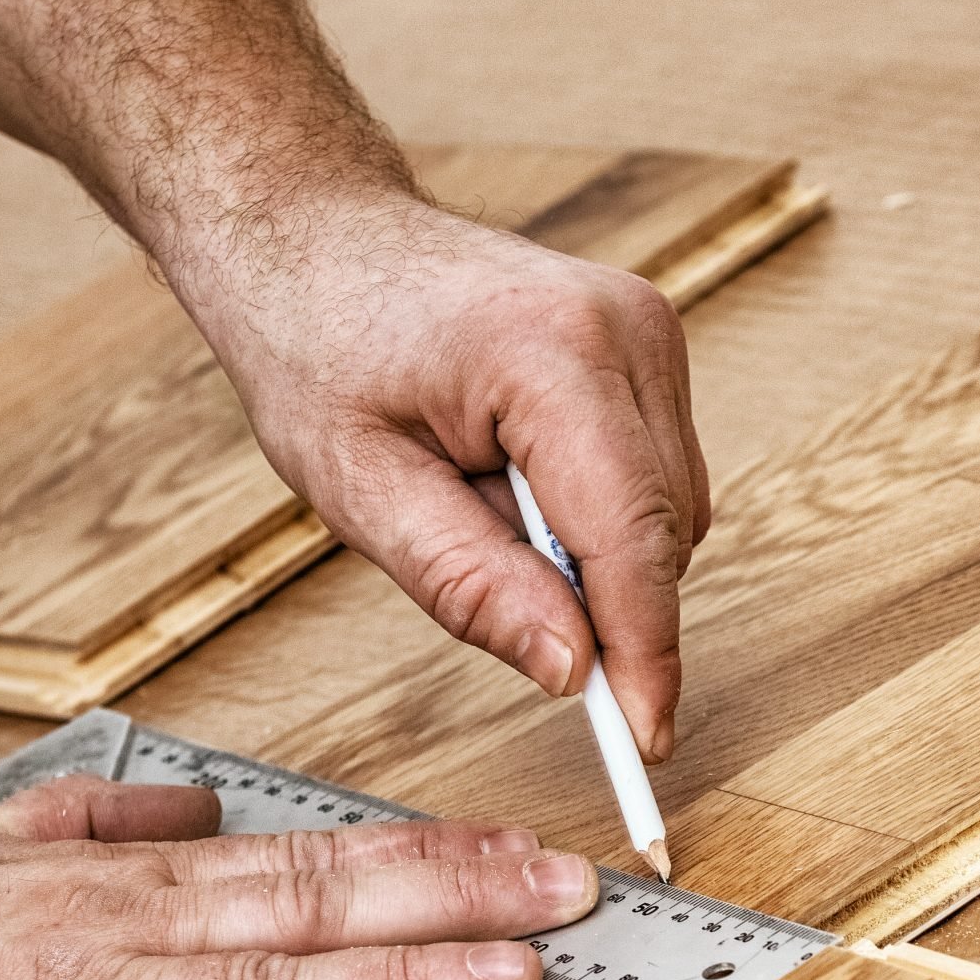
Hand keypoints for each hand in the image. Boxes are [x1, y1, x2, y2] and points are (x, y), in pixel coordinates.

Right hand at [0, 775, 596, 979]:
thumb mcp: (3, 840)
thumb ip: (115, 823)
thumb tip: (208, 807)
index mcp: (127, 881)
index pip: (309, 857)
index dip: (428, 858)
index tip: (523, 855)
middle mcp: (124, 932)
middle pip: (315, 911)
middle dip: (455, 903)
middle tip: (569, 896)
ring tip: (507, 976)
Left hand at [198, 200, 710, 762]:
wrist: (313, 236)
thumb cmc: (314, 342)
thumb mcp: (360, 488)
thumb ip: (471, 584)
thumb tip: (573, 670)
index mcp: (554, 357)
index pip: (636, 541)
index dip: (645, 655)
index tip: (643, 743)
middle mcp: (627, 330)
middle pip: (663, 533)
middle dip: (595, 599)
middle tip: (480, 587)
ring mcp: (644, 328)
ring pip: (666, 510)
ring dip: (585, 552)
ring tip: (469, 499)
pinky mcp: (640, 344)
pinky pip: (650, 474)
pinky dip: (589, 512)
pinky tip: (502, 476)